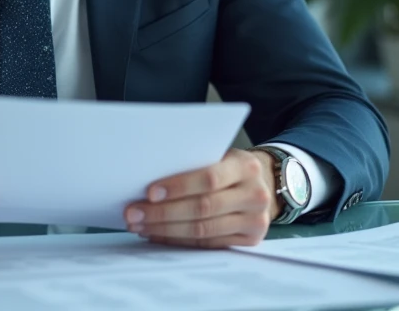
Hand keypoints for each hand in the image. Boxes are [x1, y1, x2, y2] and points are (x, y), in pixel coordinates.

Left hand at [123, 148, 279, 247]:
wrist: (264, 184)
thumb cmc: (230, 167)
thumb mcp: (220, 156)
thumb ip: (194, 163)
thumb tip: (147, 180)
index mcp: (246, 167)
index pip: (208, 178)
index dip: (178, 186)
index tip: (150, 192)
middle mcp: (254, 195)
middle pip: (203, 207)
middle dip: (163, 213)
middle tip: (134, 213)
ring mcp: (255, 221)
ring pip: (203, 229)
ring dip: (165, 229)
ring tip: (140, 225)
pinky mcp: (249, 240)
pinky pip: (207, 244)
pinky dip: (178, 240)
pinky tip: (158, 234)